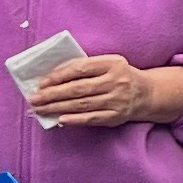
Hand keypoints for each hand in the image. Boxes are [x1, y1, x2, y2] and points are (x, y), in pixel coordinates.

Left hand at [29, 54, 182, 129]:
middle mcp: (116, 81)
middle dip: (52, 94)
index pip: (81, 68)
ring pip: (82, 104)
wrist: (148, 93)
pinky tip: (60, 119)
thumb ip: (86, 67)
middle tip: (34, 99)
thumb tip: (54, 77)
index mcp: (113, 63)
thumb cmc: (120, 76)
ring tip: (40, 109)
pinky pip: (92, 118)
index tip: (42, 82)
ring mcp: (117, 100)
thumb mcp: (109, 64)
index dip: (59, 75)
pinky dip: (75, 119)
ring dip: (57, 107)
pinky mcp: (117, 116)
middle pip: (78, 88)